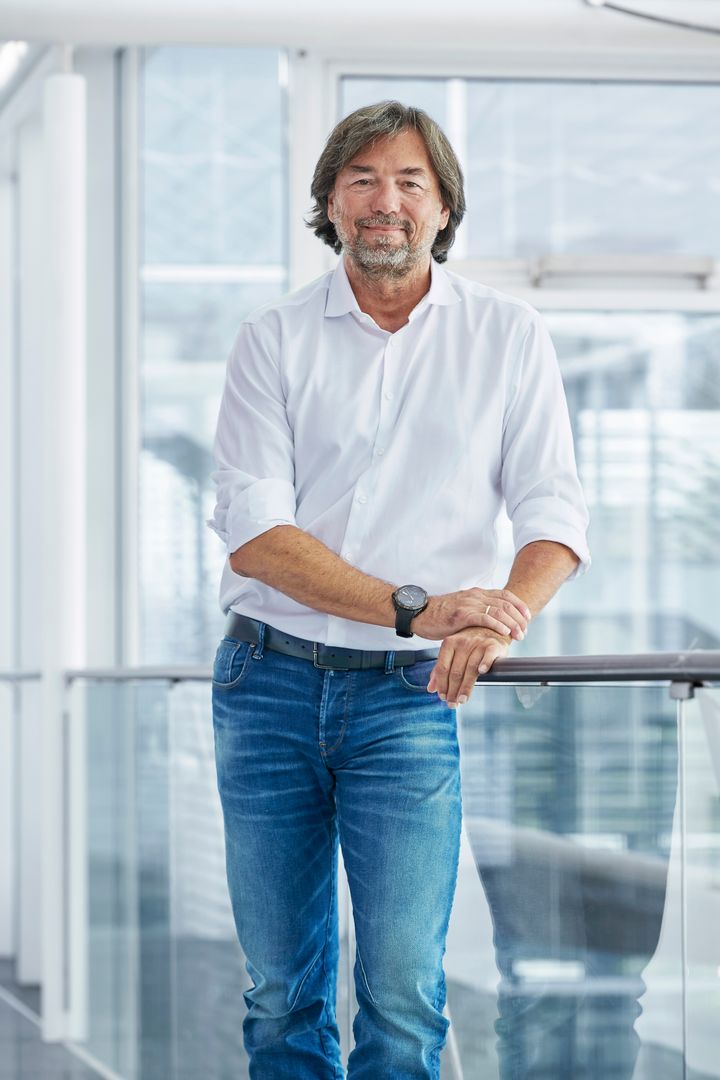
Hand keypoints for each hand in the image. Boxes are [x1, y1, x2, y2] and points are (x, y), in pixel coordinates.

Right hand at [412, 588, 530, 641]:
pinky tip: (504, 633)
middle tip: (525, 631)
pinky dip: (498, 625)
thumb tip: (492, 623)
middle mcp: (475, 596)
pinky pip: (485, 618)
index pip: (505, 595)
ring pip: (499, 610)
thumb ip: (477, 613)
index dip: (519, 606)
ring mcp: (469, 604)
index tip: (527, 618)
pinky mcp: (461, 614)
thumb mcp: (463, 610)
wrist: (419, 614)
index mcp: (477, 593)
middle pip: (506, 603)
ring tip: (519, 635)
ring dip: (512, 624)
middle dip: (519, 618)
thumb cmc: (440, 616)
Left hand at [426, 627, 510, 706]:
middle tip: (452, 703)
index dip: (442, 685)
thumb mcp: (453, 653)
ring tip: (463, 699)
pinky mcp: (493, 645)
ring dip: (466, 687)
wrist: (491, 630)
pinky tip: (482, 673)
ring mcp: (478, 643)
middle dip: (453, 690)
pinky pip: (488, 655)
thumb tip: (431, 689)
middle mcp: (463, 642)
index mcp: (449, 643)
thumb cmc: (470, 644)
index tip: (442, 697)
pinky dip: (485, 664)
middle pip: (455, 671)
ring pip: (470, 668)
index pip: (443, 668)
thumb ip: (441, 669)